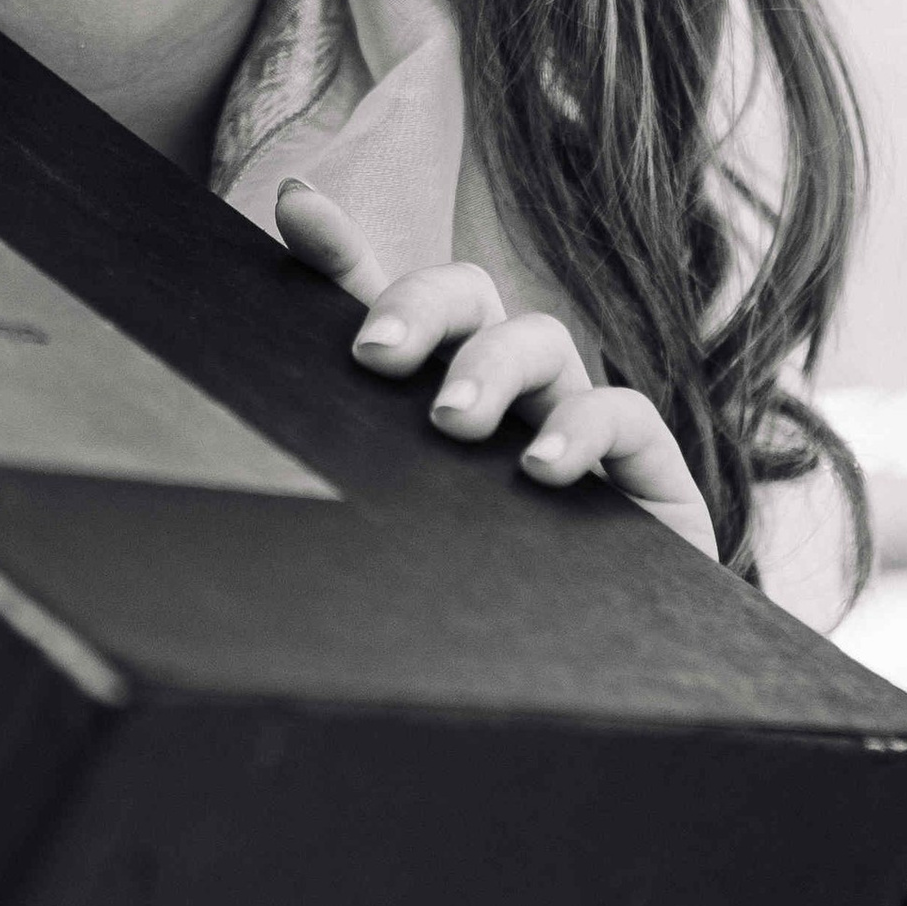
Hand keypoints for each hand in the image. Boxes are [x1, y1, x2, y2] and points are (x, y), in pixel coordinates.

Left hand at [273, 179, 717, 559]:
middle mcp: (503, 393)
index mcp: (434, 396)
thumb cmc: (481, 603)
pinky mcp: (645, 467)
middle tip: (376, 356)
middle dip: (420, 306)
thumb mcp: (402, 531)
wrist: (592, 694)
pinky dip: (582, 429)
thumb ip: (342, 469)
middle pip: (467, 299)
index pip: (386, 310)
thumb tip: (261, 433)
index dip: (340, 255)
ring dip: (491, 366)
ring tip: (449, 422)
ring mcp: (573, 421)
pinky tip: (541, 468)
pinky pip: (624, 415)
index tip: (297, 210)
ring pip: (539, 340)